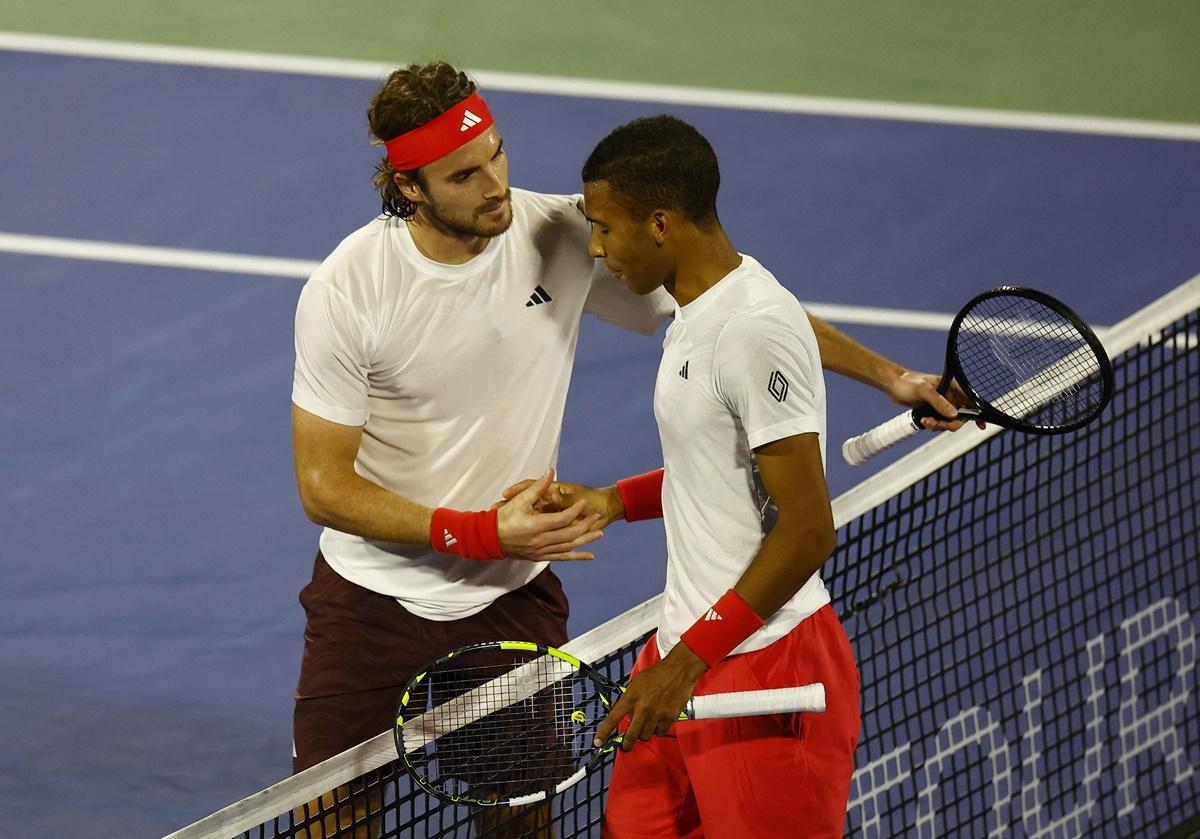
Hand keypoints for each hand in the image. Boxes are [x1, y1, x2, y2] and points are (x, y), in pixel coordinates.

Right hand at [495, 469, 603, 560]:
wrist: (489, 539)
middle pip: (570, 534)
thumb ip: (537, 487)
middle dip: (586, 525)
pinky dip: (577, 556)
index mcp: (536, 526)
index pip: (562, 519)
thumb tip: (550, 471)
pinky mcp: (540, 557)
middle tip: (598, 516)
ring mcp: (541, 551)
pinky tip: (589, 556)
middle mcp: (541, 541)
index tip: (583, 502)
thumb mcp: (520, 500)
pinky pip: (562, 557)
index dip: (575, 510)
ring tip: (600, 534)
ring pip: (569, 547)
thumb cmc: (503, 518)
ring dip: (586, 540)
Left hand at [593, 643, 707, 750]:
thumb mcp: (636, 683)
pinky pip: (660, 732)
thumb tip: (625, 714)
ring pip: (646, 735)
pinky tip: (659, 722)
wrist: (679, 669)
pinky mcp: (669, 717)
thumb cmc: (657, 673)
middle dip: (626, 744)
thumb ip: (630, 699)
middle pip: (631, 735)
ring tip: (646, 726)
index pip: (613, 718)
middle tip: (625, 746)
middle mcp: (642, 708)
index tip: (597, 742)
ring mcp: (656, 714)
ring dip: (644, 733)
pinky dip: (658, 730)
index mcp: (631, 697)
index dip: (604, 732)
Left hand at [885, 371, 984, 431]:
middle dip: (949, 423)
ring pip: (949, 422)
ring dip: (938, 425)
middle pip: (961, 416)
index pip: (971, 400)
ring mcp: (942, 404)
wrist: (892, 385)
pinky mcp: (933, 411)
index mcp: (952, 387)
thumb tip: (954, 415)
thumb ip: (939, 402)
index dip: (978, 412)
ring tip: (925, 420)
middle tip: (935, 423)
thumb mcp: (923, 391)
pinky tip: (923, 421)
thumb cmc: (907, 382)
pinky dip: (933, 425)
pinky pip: (939, 423)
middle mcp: (950, 396)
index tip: (981, 424)